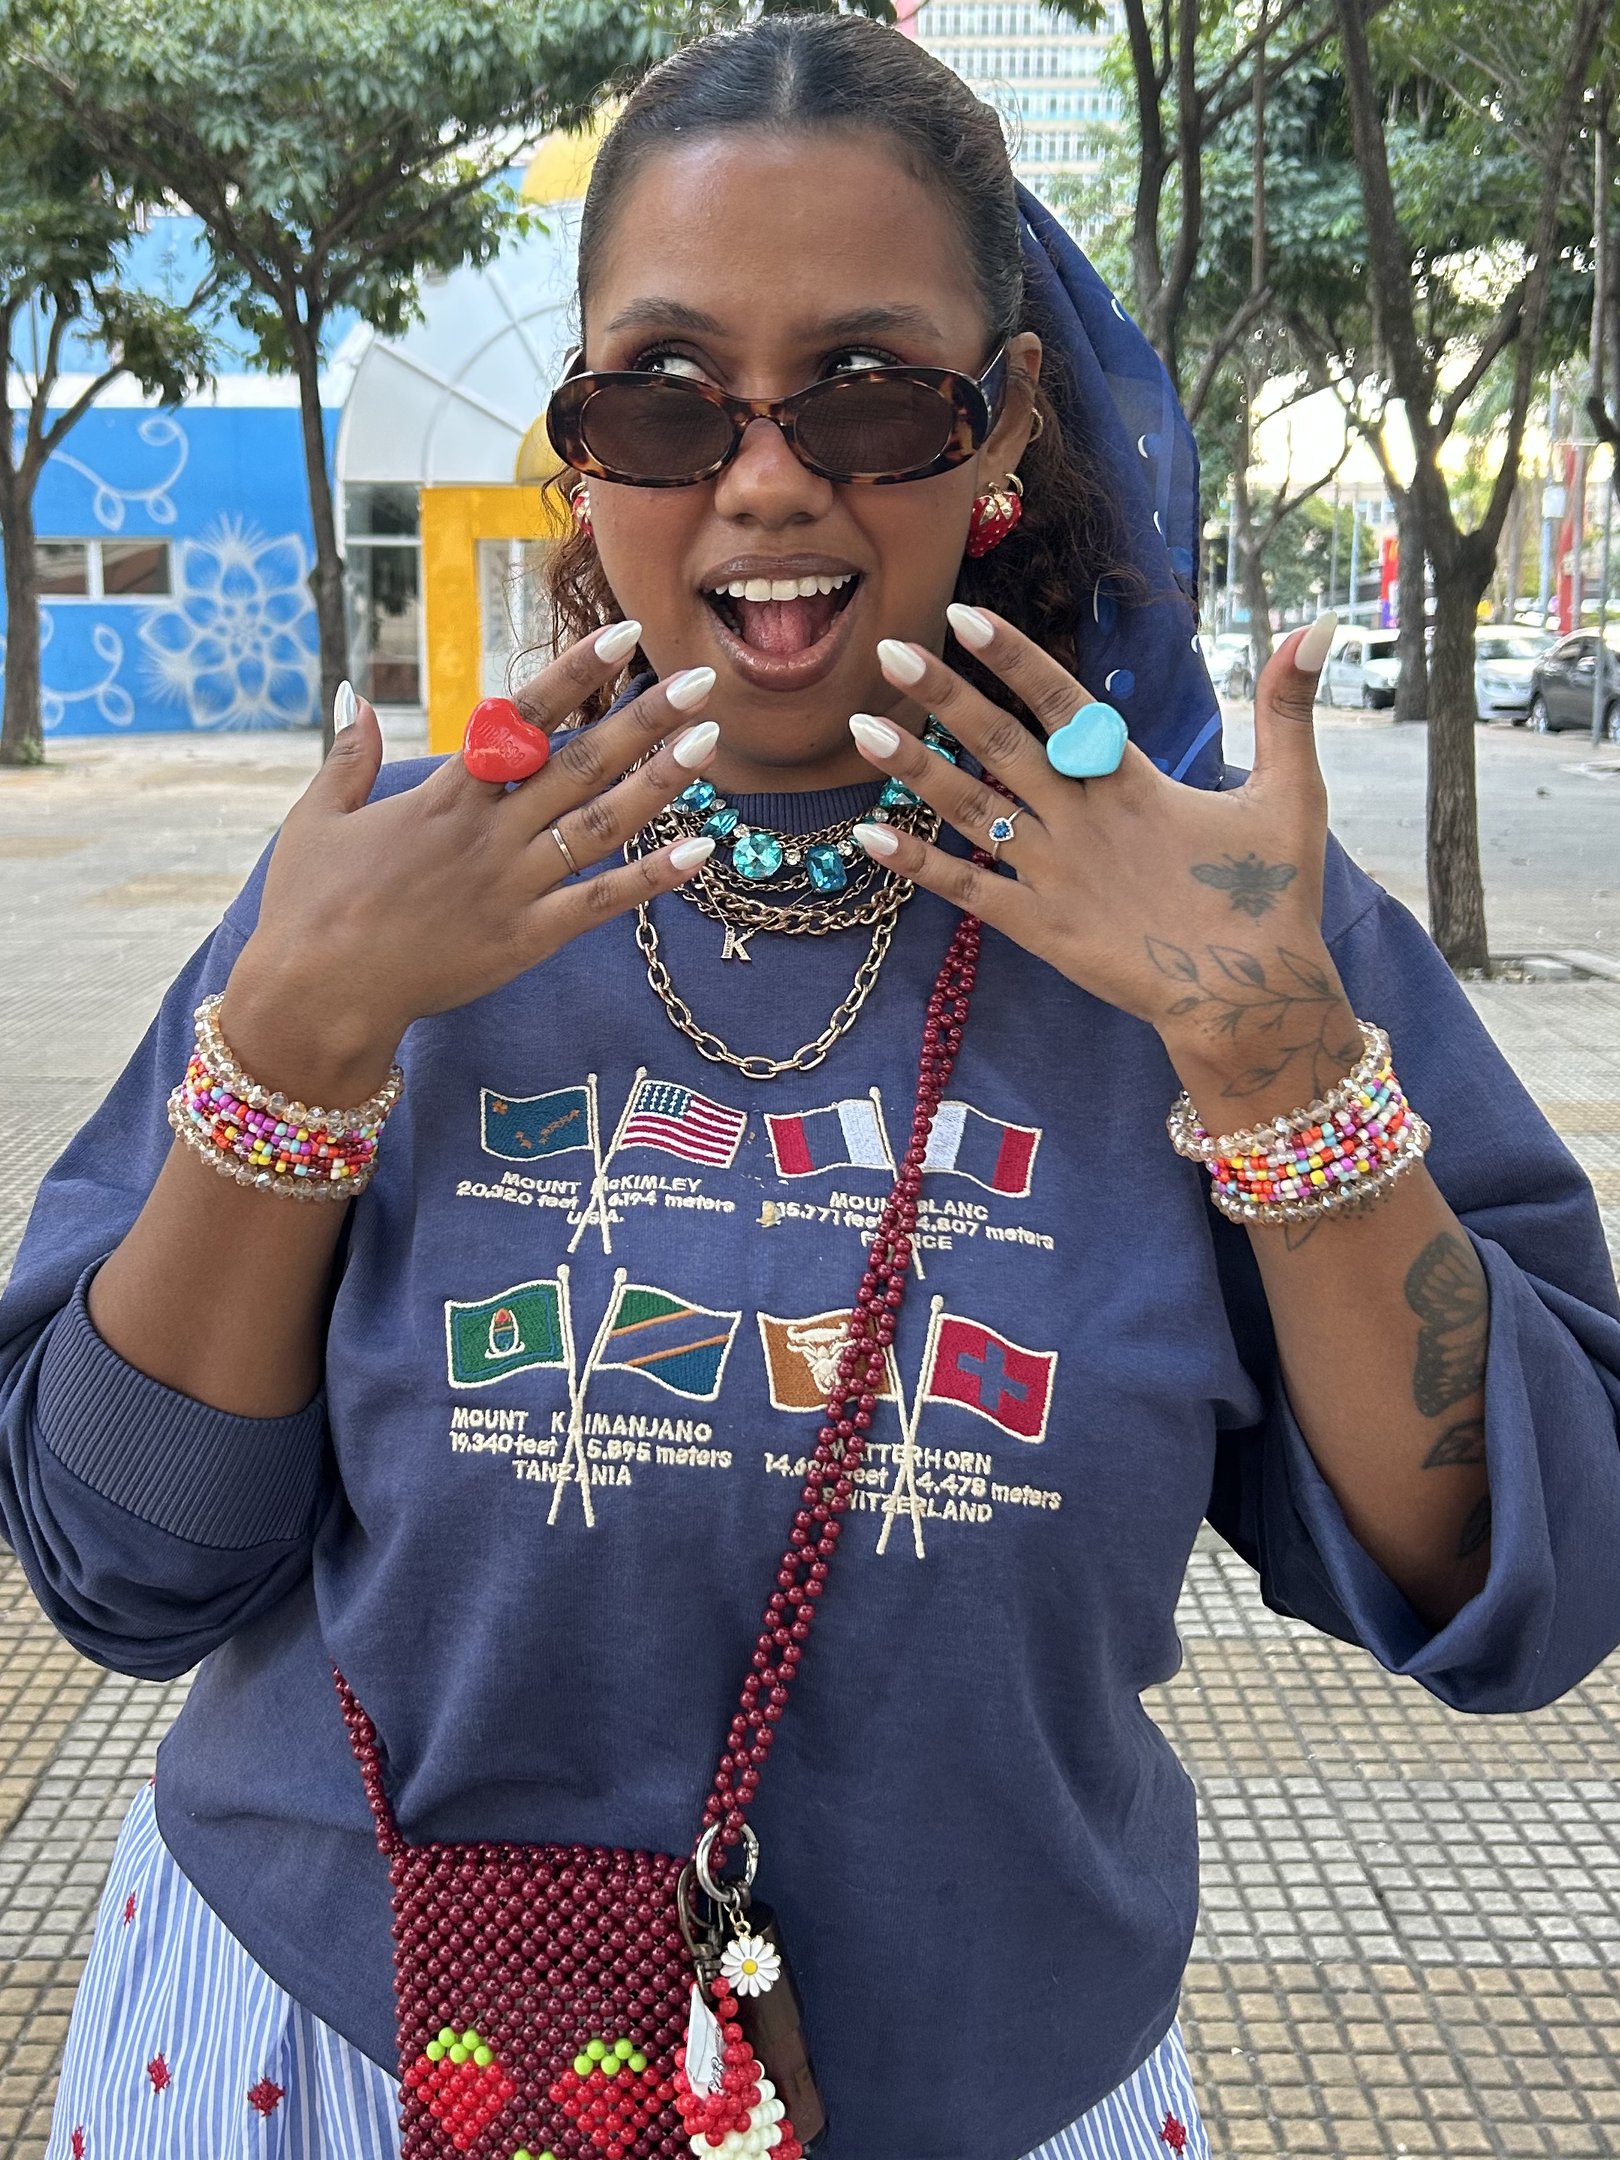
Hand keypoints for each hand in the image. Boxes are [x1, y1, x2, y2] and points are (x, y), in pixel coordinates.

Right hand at [221, 628, 719, 1103]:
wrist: (316, 995)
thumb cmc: (308, 906)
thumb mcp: (315, 819)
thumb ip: (346, 756)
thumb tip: (353, 694)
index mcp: (443, 795)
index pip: (522, 717)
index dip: (575, 672)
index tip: (623, 634)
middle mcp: (487, 832)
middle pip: (579, 762)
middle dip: (643, 718)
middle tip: (699, 679)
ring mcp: (511, 886)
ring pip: (599, 824)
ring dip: (659, 782)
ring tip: (709, 741)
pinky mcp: (524, 939)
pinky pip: (599, 904)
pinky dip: (650, 879)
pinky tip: (699, 852)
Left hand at [848, 607, 1361, 1126]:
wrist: (1248, 999)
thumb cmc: (1272, 899)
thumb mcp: (1293, 794)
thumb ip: (1289, 709)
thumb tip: (1316, 627)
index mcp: (1135, 783)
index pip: (1063, 704)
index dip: (1013, 658)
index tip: (962, 615)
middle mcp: (1084, 821)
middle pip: (1000, 745)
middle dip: (943, 694)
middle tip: (886, 649)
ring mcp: (1056, 875)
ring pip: (972, 810)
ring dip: (915, 767)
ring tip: (860, 726)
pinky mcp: (1039, 929)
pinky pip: (966, 890)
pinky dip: (917, 864)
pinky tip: (869, 834)